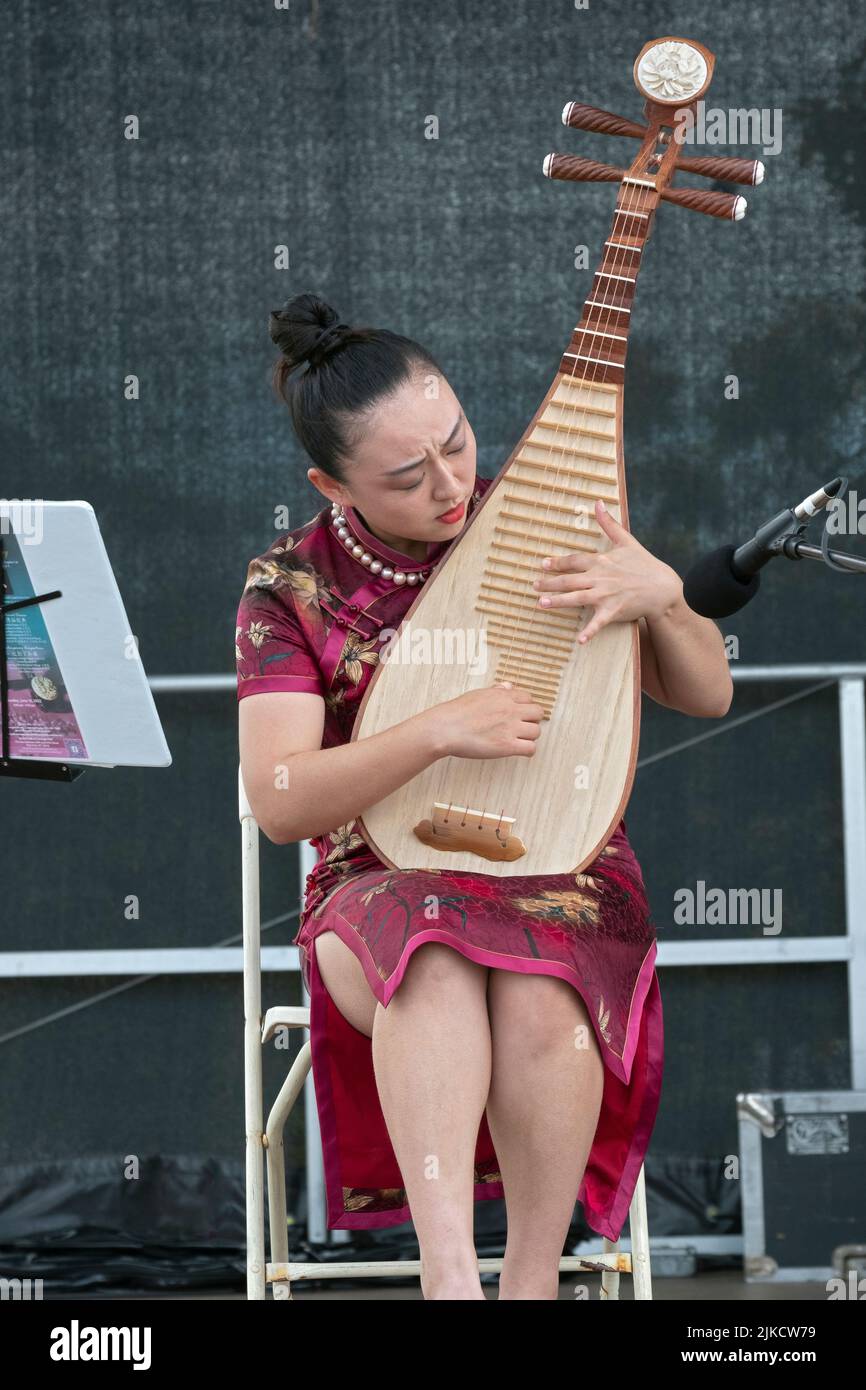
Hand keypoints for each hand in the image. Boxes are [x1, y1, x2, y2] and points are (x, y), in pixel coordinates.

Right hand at [422, 683, 544, 759]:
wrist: (446, 728)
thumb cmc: (457, 712)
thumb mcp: (478, 694)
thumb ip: (497, 691)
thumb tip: (508, 686)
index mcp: (503, 696)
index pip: (528, 698)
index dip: (525, 707)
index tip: (519, 714)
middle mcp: (510, 710)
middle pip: (537, 713)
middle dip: (532, 720)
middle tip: (522, 727)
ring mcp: (510, 728)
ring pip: (536, 732)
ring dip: (530, 736)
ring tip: (519, 740)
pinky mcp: (507, 746)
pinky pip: (530, 749)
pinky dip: (528, 751)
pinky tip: (520, 751)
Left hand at [532, 499, 681, 644]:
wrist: (663, 587)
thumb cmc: (644, 564)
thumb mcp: (626, 540)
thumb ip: (609, 523)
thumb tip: (598, 502)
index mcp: (602, 561)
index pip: (574, 560)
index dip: (558, 562)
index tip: (543, 564)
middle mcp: (600, 577)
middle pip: (570, 579)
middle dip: (550, 583)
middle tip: (534, 586)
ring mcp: (606, 595)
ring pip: (577, 598)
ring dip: (558, 601)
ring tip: (541, 604)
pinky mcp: (614, 610)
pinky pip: (599, 622)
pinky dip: (589, 632)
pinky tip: (578, 640)